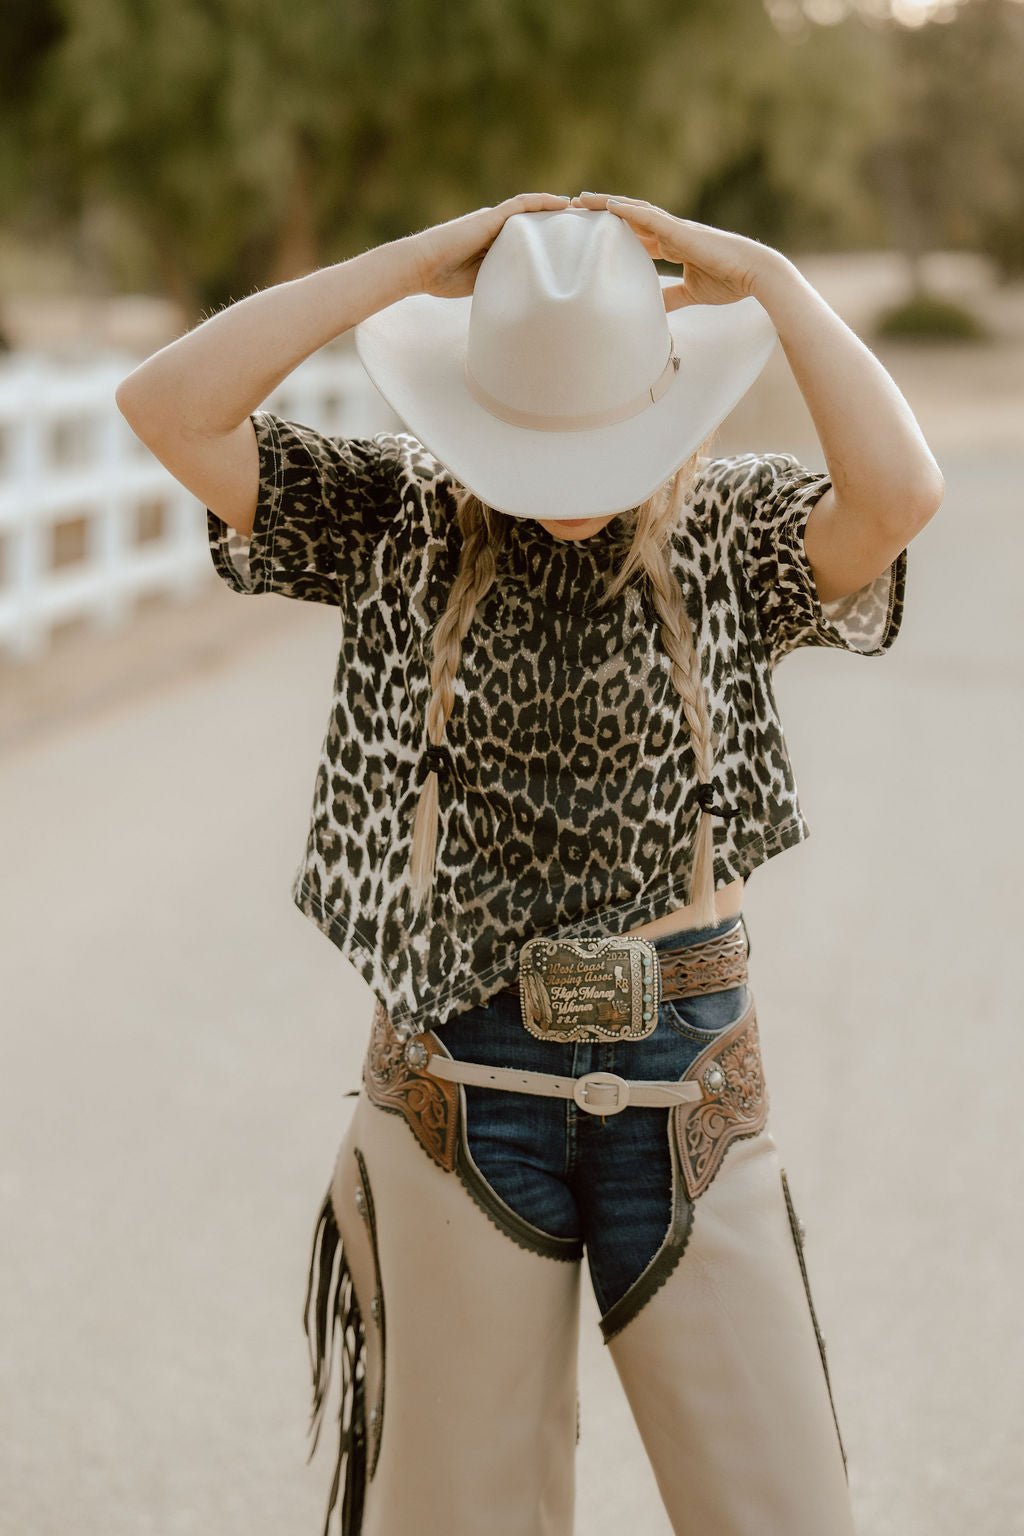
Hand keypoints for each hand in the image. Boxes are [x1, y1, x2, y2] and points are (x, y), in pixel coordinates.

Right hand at [405, 192, 571, 298]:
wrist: (421, 266)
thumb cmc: (442, 279)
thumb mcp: (481, 283)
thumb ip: (501, 281)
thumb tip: (522, 300)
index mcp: (495, 244)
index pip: (530, 238)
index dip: (551, 238)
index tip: (573, 244)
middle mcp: (496, 228)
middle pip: (535, 222)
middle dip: (560, 222)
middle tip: (587, 226)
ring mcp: (493, 220)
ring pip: (533, 210)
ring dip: (558, 208)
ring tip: (583, 210)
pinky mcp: (490, 216)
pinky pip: (522, 204)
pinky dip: (543, 202)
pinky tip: (563, 203)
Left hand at [569, 192, 786, 311]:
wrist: (754, 274)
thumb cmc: (729, 281)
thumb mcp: (692, 293)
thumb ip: (672, 297)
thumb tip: (653, 310)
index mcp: (673, 245)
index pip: (636, 236)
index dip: (612, 233)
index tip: (589, 232)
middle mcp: (671, 232)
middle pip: (629, 218)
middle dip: (602, 213)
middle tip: (574, 209)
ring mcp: (675, 228)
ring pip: (634, 211)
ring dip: (607, 203)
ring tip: (581, 199)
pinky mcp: (681, 230)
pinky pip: (649, 216)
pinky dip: (628, 210)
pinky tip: (608, 205)